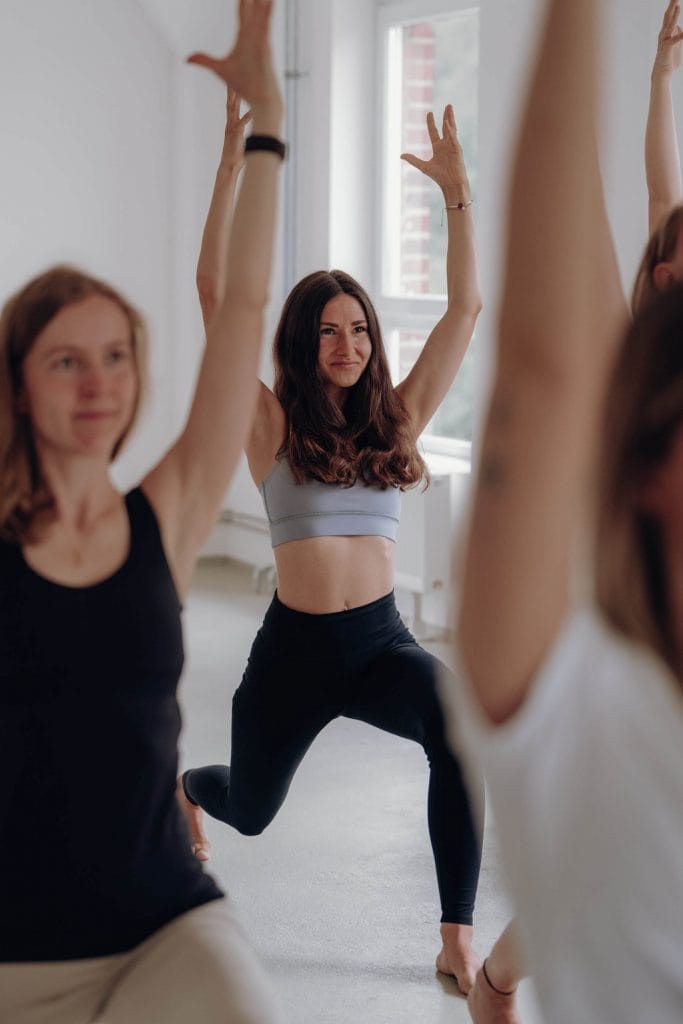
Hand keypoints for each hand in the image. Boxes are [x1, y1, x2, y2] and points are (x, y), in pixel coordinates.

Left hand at [187, 0, 282, 114]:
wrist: (261, 99)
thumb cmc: (245, 85)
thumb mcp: (220, 70)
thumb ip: (204, 61)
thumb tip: (187, 59)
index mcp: (244, 38)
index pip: (242, 13)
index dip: (242, 1)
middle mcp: (253, 36)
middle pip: (252, 9)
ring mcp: (260, 40)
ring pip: (260, 13)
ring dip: (261, 1)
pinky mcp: (265, 47)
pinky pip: (266, 26)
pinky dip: (267, 13)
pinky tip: (269, 0)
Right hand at [220, 88, 252, 171]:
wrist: (230, 166)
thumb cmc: (238, 155)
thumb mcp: (244, 140)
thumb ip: (250, 133)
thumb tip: (260, 131)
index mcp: (233, 123)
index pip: (233, 104)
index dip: (235, 93)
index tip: (238, 80)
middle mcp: (231, 123)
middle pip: (230, 102)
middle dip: (232, 89)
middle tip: (233, 74)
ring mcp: (231, 128)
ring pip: (232, 109)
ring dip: (235, 98)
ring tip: (236, 86)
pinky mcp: (234, 135)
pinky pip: (241, 124)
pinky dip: (247, 118)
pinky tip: (253, 112)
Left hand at [401, 106, 469, 197]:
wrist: (451, 184)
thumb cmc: (439, 177)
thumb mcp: (423, 166)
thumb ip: (413, 160)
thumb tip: (401, 155)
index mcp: (438, 148)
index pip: (434, 132)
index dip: (431, 122)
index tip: (429, 113)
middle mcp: (446, 145)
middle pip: (446, 127)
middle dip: (446, 116)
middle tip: (448, 105)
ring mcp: (453, 146)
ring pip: (451, 129)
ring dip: (450, 118)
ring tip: (449, 107)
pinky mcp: (457, 149)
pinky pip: (453, 137)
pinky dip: (449, 130)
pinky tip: (446, 123)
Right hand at [653, 1, 682, 76]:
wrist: (662, 74)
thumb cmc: (669, 61)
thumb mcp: (676, 44)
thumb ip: (678, 36)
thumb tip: (680, 29)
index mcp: (667, 33)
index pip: (671, 17)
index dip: (674, 8)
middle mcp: (664, 34)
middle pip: (668, 16)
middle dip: (672, 5)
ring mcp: (665, 40)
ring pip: (669, 24)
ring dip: (674, 15)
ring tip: (678, 5)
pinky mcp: (667, 47)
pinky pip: (675, 39)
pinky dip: (680, 35)